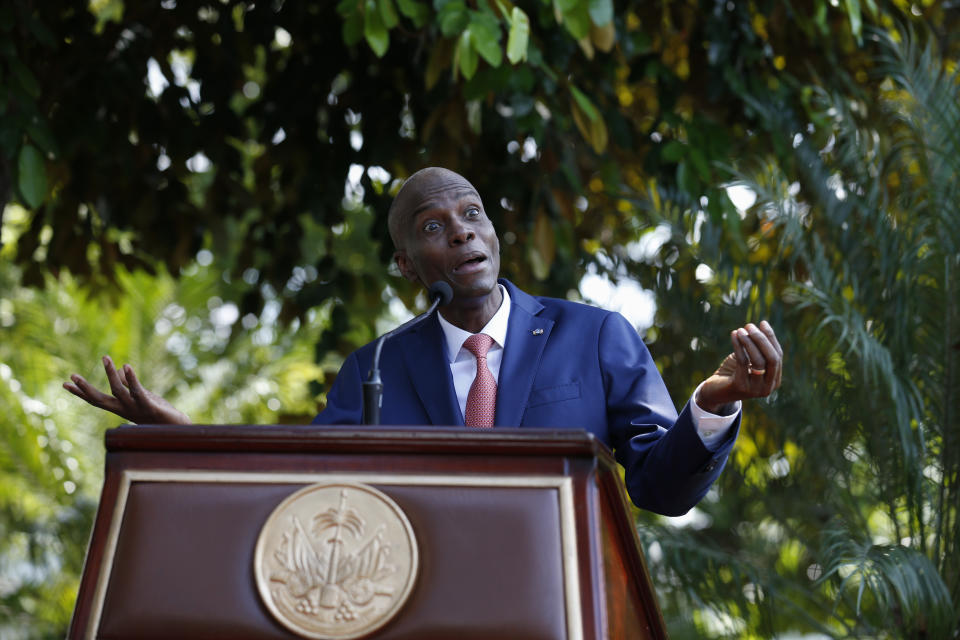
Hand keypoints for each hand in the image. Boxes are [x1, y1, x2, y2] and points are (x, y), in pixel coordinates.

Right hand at [63, 356, 190, 424]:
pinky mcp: (149, 406)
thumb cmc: (157, 411)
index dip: (81, 392)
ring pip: (118, 391)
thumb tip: (118, 370)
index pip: (96, 400)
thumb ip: (129, 385)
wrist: (176, 428)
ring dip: (110, 373)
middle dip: (85, 388)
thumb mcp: (140, 396)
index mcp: (120, 408)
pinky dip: (131, 378)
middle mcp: (124, 410)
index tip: (65, 384)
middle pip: (100, 399)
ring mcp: (136, 408)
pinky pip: (138, 391)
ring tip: (105, 358)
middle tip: (72, 375)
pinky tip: (126, 366)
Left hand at [696, 321, 782, 413]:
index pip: (778, 356)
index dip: (771, 338)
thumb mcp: (749, 360)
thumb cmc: (733, 373)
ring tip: (741, 330)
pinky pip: (742, 362)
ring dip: (749, 342)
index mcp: (774, 380)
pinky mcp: (741, 387)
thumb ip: (758, 348)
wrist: (715, 392)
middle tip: (750, 326)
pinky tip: (734, 335)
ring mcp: (755, 389)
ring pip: (758, 361)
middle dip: (762, 339)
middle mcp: (768, 387)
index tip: (763, 323)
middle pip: (772, 359)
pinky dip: (738, 346)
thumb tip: (763, 326)